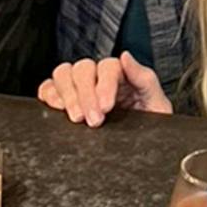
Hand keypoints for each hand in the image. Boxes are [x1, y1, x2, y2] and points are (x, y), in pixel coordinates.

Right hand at [38, 52, 172, 126]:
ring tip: (75, 117)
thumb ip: (145, 79)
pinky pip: (48, 88)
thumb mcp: (157, 104)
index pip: (108, 67)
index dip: (104, 85)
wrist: (141, 149)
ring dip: (67, 94)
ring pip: (64, 74)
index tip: (106, 106)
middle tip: (91, 119)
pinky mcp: (64, 100)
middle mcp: (99, 77)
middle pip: (83, 69)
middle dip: (85, 95)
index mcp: (122, 75)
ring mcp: (81, 87)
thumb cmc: (150, 126)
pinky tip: (57, 109)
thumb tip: (126, 57)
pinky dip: (49, 95)